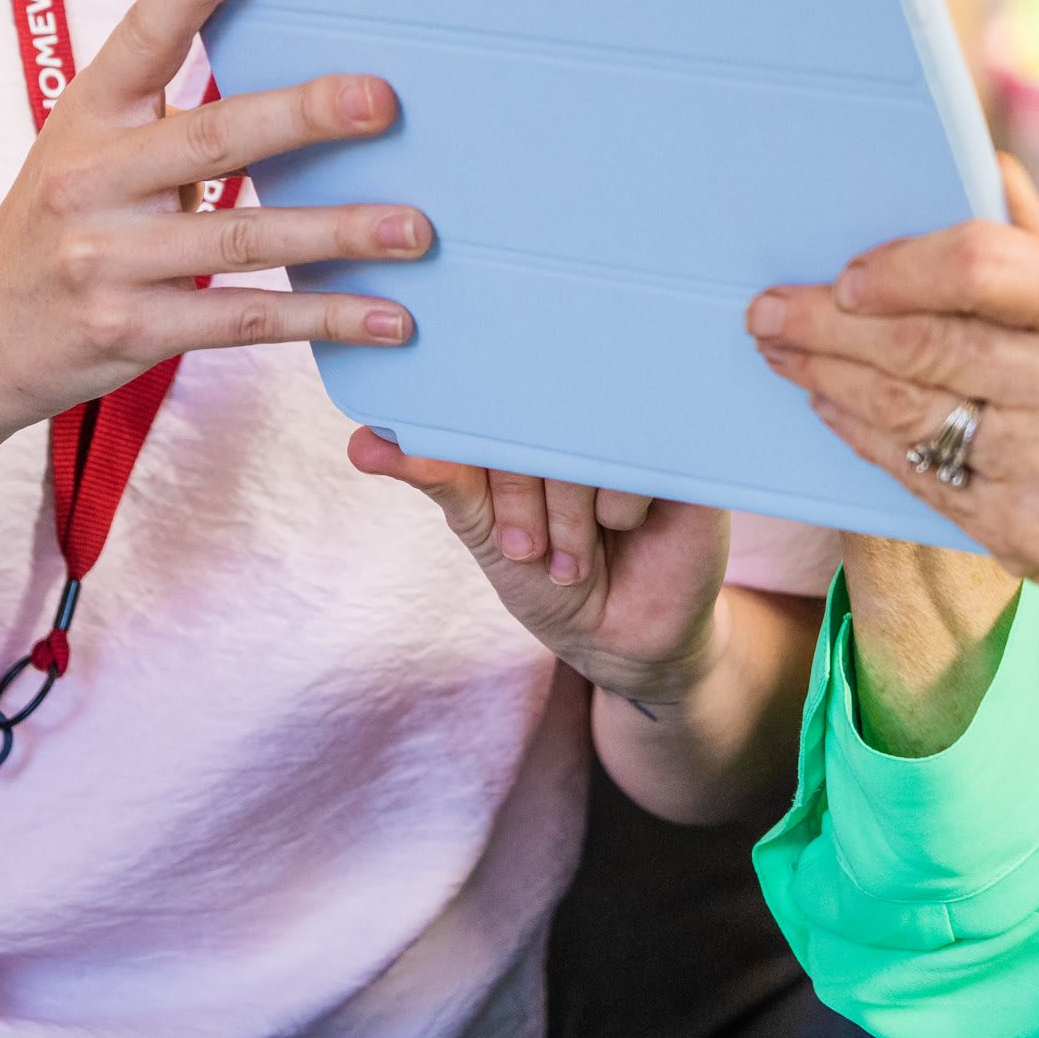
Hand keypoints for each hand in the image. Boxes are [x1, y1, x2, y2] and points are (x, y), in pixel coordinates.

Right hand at [0, 0, 428, 439]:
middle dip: (303, 115)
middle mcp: (91, 181)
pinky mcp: (132, 330)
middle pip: (212, 139)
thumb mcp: (91, 149)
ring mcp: (108, 260)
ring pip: (242, 236)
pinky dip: (323, 317)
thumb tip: (306, 90)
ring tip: (415, 227)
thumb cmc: (65, 221)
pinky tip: (387, 315)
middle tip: (382, 101)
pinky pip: (243, 318)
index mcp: (87, 116)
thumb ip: (170, 117)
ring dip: (338, 231)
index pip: (142, 38)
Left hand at [343, 433, 733, 708]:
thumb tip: (360, 442)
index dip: (480, 460)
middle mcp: (579, 410)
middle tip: (526, 550)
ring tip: (572, 558)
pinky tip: (624, 532)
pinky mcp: (678, 448)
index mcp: (529, 415)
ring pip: (579, 439)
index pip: (490, 399)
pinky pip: (631, 456)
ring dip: (567, 515)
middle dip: (521, 499)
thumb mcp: (483, 529)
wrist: (624, 638)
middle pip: (533, 416)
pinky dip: (616, 507)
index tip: (493, 529)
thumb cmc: (547, 578)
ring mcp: (629, 424)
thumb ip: (436, 474)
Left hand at [748, 159, 1038, 760]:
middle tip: (769, 308)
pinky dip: (865, 434)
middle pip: (926, 340)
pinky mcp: (1021, 535)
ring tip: (785, 350)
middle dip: (829, 323)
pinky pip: (916, 474)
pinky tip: (835, 406)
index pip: (985, 264)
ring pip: (906, 410)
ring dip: (829, 376)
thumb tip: (982, 171)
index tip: (849, 270)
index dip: (901, 264)